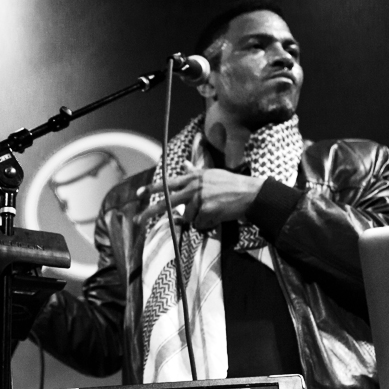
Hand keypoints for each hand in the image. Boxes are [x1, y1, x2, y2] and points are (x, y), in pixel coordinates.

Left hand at [136, 161, 264, 230]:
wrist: (250, 193)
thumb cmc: (231, 184)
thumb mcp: (211, 174)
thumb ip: (194, 172)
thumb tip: (184, 165)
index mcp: (193, 177)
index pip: (168, 183)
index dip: (152, 189)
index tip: (138, 194)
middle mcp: (193, 187)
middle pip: (167, 202)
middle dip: (151, 212)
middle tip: (138, 220)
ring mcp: (199, 199)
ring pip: (187, 217)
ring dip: (197, 218)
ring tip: (213, 211)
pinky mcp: (206, 210)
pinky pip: (199, 224)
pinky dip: (207, 224)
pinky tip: (217, 216)